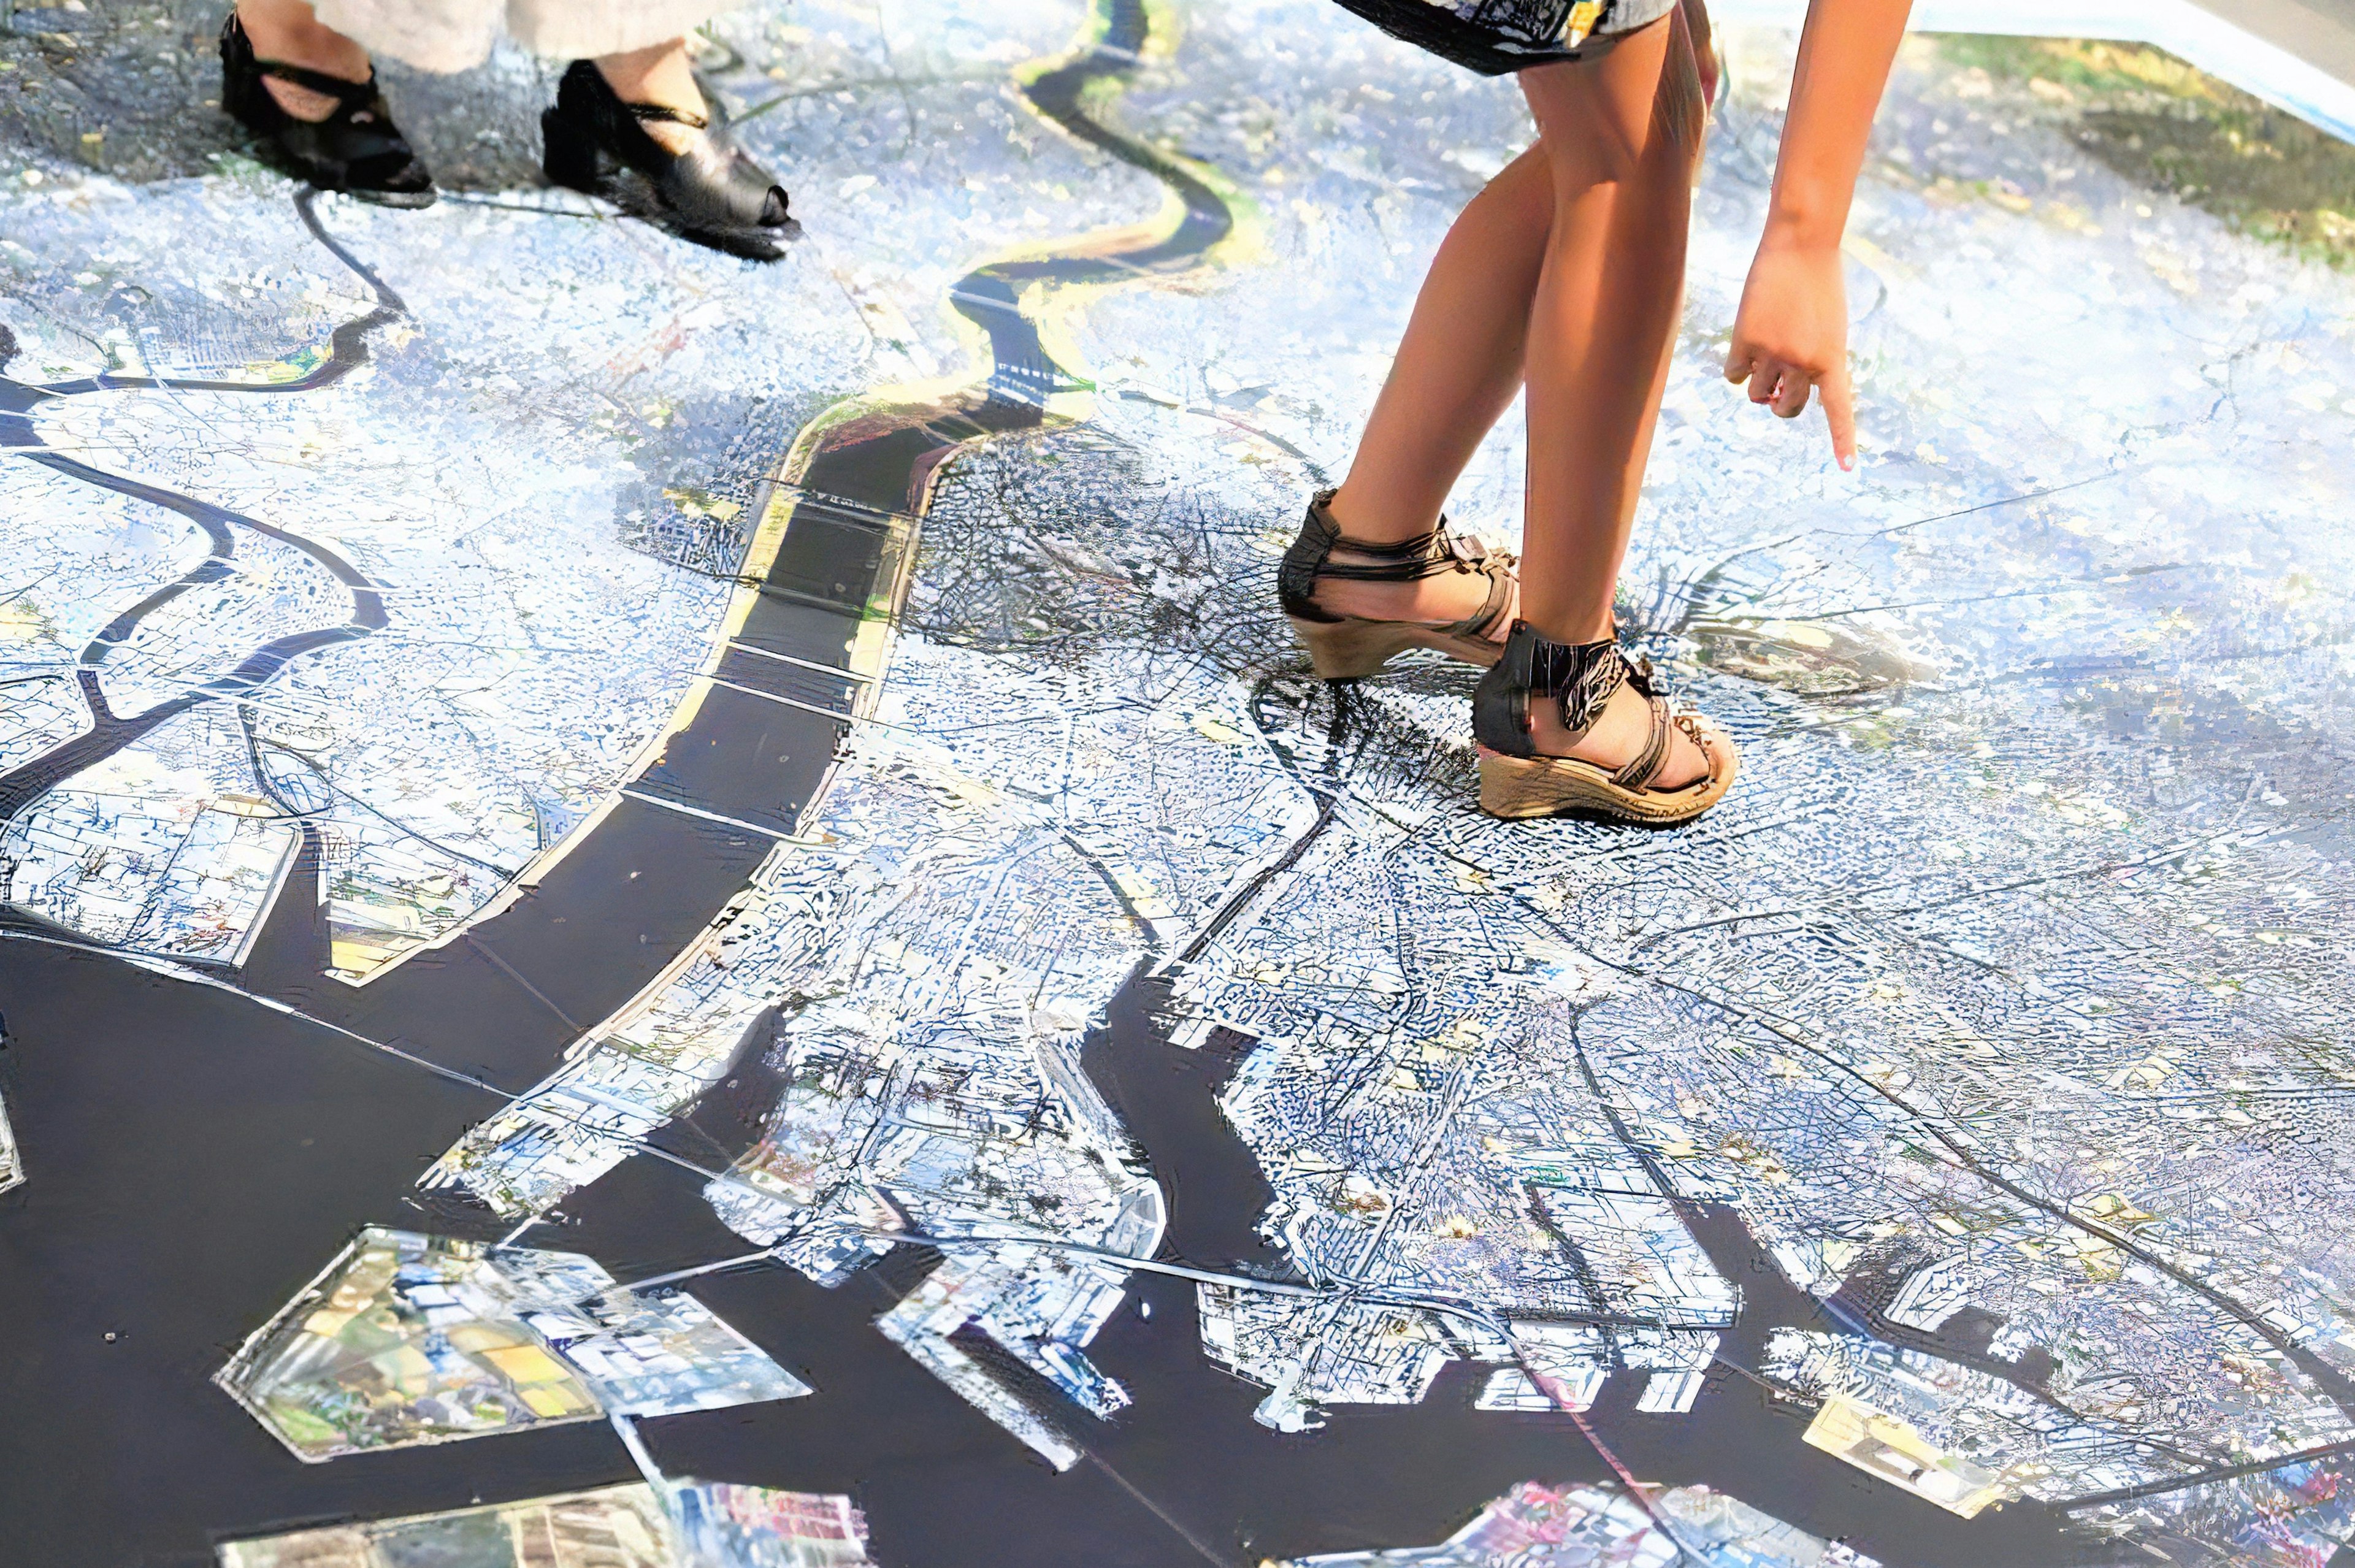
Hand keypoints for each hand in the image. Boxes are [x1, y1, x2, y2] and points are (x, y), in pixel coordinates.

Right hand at [1723, 233, 1857, 469]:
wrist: (1801, 244)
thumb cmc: (1817, 286)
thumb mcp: (1827, 328)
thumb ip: (1810, 364)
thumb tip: (1766, 399)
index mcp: (1832, 359)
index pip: (1838, 409)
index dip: (1843, 441)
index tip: (1848, 470)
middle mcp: (1804, 362)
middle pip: (1787, 407)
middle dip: (1781, 402)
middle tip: (1780, 384)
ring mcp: (1774, 353)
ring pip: (1757, 394)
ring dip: (1758, 382)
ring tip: (1765, 350)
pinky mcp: (1745, 341)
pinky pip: (1734, 375)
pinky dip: (1737, 365)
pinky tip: (1746, 339)